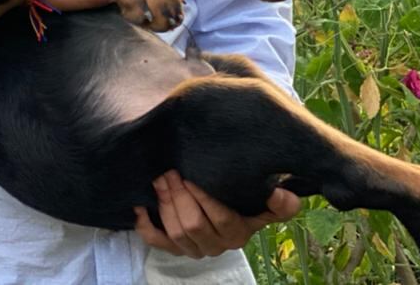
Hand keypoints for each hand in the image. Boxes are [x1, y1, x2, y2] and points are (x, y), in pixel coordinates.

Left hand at [133, 171, 300, 257]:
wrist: (228, 205)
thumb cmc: (242, 195)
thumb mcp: (262, 198)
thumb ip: (279, 202)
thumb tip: (280, 193)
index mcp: (240, 231)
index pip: (221, 218)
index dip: (203, 197)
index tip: (191, 174)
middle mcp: (219, 245)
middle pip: (193, 224)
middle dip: (178, 195)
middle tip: (169, 170)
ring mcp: (196, 248)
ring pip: (176, 232)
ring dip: (164, 203)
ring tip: (159, 178)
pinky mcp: (176, 248)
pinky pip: (157, 242)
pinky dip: (146, 225)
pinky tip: (139, 207)